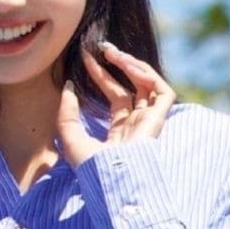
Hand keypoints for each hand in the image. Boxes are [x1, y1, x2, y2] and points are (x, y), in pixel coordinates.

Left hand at [56, 40, 175, 166]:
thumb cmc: (92, 167)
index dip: (102, 75)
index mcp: (121, 130)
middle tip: (103, 48)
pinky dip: (148, 76)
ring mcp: (150, 121)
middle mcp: (138, 124)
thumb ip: (67, 112)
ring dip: (133, 65)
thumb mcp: (69, 136)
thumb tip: (68, 85)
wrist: (111, 180)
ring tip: (114, 53)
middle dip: (120, 64)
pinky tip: (128, 67)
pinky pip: (162, 91)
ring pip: (150, 85)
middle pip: (133, 86)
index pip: (116, 94)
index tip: (86, 58)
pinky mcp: (159, 120)